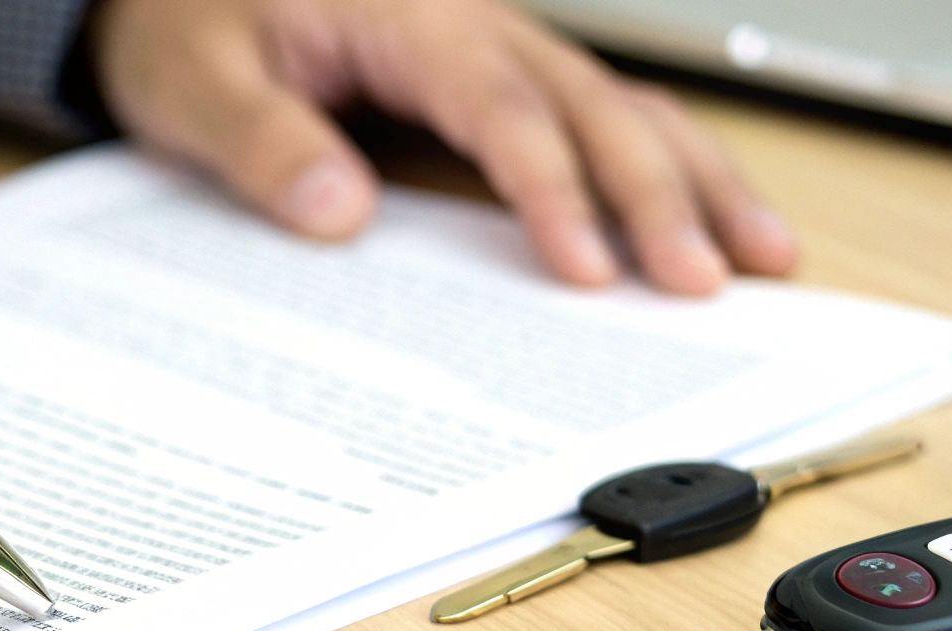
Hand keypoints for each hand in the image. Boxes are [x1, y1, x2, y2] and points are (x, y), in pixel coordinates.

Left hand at [89, 0, 796, 293]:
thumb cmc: (188, 23)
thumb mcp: (195, 81)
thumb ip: (263, 142)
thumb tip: (343, 209)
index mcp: (409, 15)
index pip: (501, 107)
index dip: (553, 190)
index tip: (588, 269)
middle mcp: (473, 24)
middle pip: (592, 106)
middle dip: (658, 196)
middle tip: (706, 282)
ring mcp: (497, 49)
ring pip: (621, 104)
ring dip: (693, 179)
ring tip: (762, 253)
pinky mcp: (499, 78)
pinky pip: (599, 115)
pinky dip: (662, 165)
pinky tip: (705, 214)